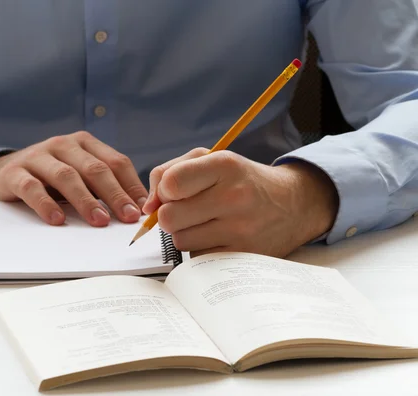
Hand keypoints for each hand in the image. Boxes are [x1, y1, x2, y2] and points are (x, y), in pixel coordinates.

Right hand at [0, 131, 147, 226]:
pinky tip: (57, 220)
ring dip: (86, 200)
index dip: (132, 186)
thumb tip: (135, 210)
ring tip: (99, 221)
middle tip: (127, 217)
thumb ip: (103, 187)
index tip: (143, 209)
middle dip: (115, 194)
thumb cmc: (49, 179)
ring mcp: (37, 156)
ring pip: (66, 176)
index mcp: (84, 143)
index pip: (116, 162)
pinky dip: (46, 204)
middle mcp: (63, 145)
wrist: (2, 174)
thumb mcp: (79, 176)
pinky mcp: (13, 173)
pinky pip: (32, 188)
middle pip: (95, 169)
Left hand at [142, 149, 338, 257]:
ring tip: (206, 222)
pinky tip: (218, 237)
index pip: (171, 183)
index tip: (174, 192)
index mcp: (225, 166)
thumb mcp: (210, 160)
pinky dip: (201, 249)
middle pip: (169, 218)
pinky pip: (198, 258)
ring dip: (185, 234)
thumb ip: (169, 172)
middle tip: (189, 210)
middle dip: (171, 215)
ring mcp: (241, 230)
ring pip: (180, 241)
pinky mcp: (243, 255)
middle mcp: (234, 197)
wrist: (293, 204)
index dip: (164, 191)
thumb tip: (148, 208)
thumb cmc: (240, 179)